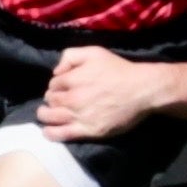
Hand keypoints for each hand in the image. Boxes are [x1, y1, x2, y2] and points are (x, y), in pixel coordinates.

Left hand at [39, 46, 162, 142]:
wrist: (141, 90)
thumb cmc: (119, 70)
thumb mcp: (95, 52)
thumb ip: (71, 56)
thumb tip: (56, 71)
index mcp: (71, 79)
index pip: (53, 84)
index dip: (56, 85)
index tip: (62, 86)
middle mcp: (71, 98)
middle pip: (50, 100)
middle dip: (51, 99)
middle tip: (56, 100)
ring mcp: (78, 116)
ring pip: (51, 117)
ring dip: (45, 115)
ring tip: (46, 114)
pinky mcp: (87, 131)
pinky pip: (62, 134)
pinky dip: (51, 133)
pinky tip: (48, 131)